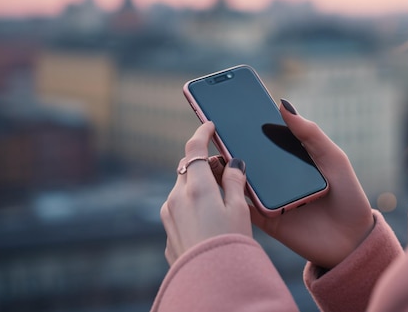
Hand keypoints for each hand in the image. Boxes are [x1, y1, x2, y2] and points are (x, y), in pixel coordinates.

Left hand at [160, 122, 251, 265]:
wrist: (209, 282)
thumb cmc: (229, 245)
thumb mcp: (239, 209)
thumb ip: (233, 181)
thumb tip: (232, 163)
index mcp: (195, 187)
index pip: (194, 148)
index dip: (201, 133)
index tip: (208, 125)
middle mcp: (176, 197)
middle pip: (187, 168)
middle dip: (203, 164)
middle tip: (224, 170)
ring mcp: (168, 215)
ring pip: (182, 188)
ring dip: (197, 185)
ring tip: (220, 199)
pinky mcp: (168, 231)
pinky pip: (179, 208)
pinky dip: (192, 204)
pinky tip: (209, 219)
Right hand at [209, 101, 374, 269]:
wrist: (353, 240)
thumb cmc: (347, 195)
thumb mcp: (332, 158)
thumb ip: (309, 133)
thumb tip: (283, 104)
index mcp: (290, 158)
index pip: (264, 136)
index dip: (248, 122)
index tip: (229, 104)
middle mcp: (276, 175)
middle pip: (248, 155)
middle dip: (230, 140)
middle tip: (213, 124)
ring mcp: (268, 197)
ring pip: (238, 178)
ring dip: (222, 165)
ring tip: (212, 150)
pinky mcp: (264, 219)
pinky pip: (240, 205)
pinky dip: (228, 193)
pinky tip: (219, 179)